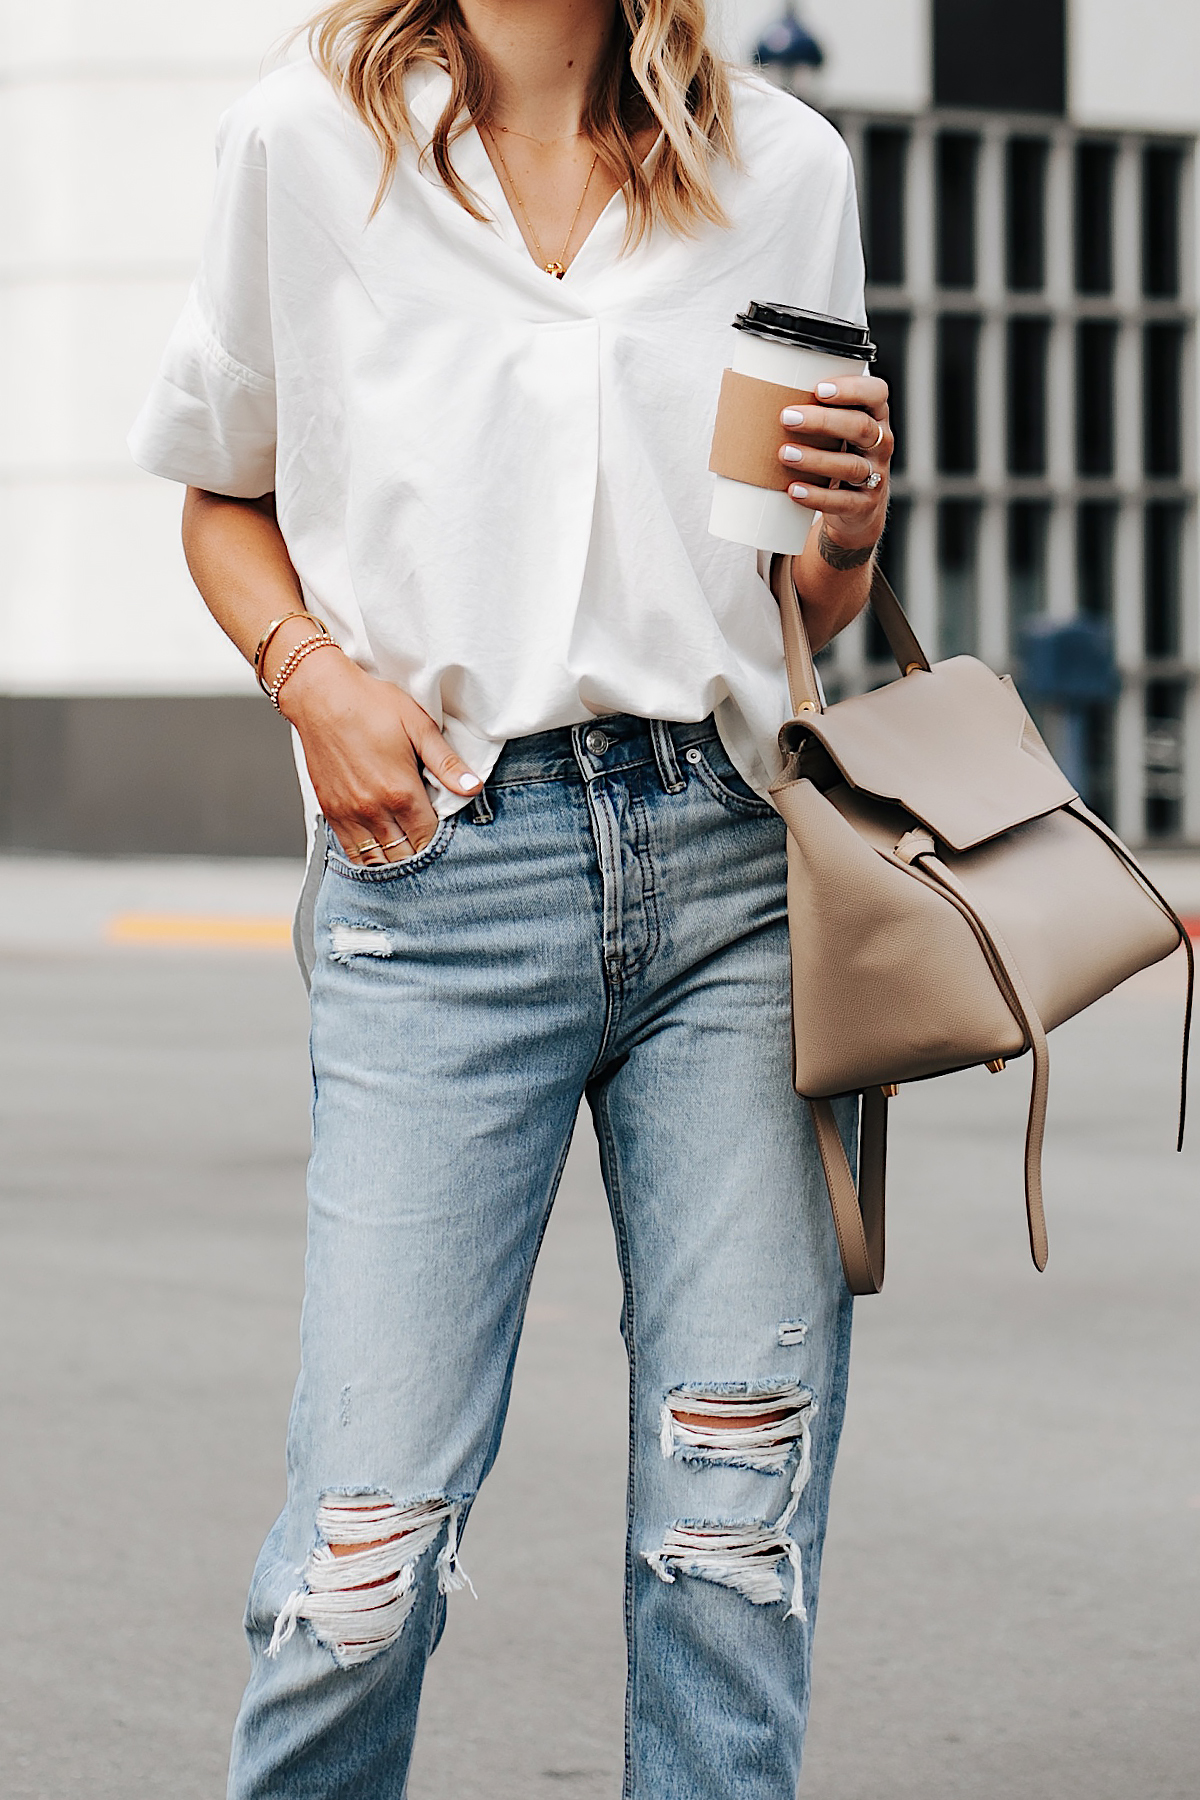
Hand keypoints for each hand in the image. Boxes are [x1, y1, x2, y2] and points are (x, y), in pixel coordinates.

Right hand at [278, 650, 481, 863]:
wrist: (320, 696)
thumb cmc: (369, 704)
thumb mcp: (418, 726)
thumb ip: (447, 763)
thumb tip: (473, 787)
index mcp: (400, 791)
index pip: (428, 838)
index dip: (441, 844)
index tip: (449, 839)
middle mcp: (373, 810)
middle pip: (404, 856)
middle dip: (421, 856)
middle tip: (431, 850)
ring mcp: (349, 814)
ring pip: (377, 862)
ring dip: (395, 862)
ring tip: (409, 854)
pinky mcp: (331, 812)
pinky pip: (352, 852)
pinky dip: (369, 859)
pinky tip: (382, 852)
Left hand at [777, 374, 892, 557]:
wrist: (856, 512)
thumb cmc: (836, 458)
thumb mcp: (834, 433)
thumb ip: (810, 412)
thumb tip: (748, 391)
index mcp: (874, 417)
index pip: (876, 393)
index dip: (852, 389)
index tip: (818, 389)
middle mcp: (880, 444)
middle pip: (860, 427)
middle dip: (823, 421)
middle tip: (787, 417)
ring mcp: (875, 476)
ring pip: (851, 466)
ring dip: (815, 459)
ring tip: (785, 454)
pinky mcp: (863, 506)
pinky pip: (842, 501)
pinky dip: (817, 496)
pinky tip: (794, 489)